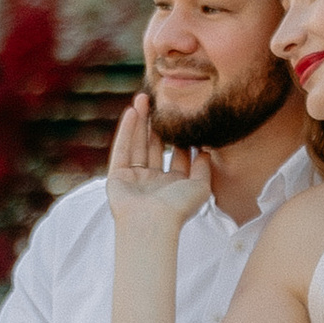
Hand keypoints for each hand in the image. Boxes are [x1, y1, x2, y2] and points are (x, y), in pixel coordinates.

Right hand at [107, 91, 213, 232]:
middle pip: (155, 147)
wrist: (152, 223)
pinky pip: (122, 149)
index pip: (177, 156)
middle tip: (160, 102)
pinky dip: (126, 131)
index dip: (180, 136)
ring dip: (140, 121)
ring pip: (138, 144)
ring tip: (143, 98)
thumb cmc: (178, 209)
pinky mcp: (117, 177)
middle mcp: (153, 182)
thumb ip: (205, 168)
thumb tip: (206, 149)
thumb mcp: (201, 187)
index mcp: (173, 186)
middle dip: (157, 124)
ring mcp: (134, 179)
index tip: (184, 117)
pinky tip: (132, 112)